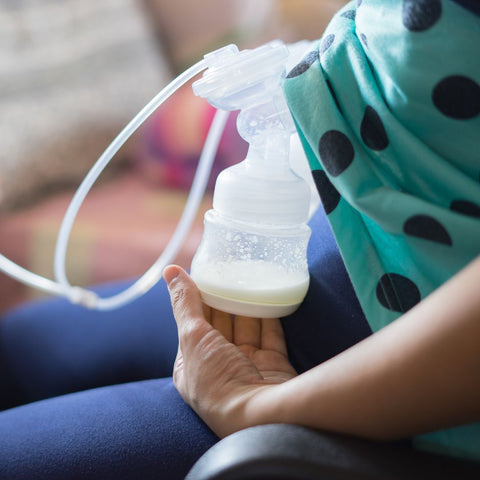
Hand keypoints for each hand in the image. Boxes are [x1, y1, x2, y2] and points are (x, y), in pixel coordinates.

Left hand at [163, 265, 296, 436]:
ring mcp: (247, 367)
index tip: (206, 274)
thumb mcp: (192, 337)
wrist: (262, 417)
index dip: (198, 299)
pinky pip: (270, 334)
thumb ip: (184, 303)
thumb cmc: (218, 381)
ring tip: (250, 278)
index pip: (193, 324)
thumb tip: (170, 270)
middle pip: (221, 324)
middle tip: (230, 271)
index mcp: (192, 366)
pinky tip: (269, 297)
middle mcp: (218, 367)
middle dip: (224, 300)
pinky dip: (270, 315)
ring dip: (247, 305)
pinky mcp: (272, 365)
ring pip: (246, 327)